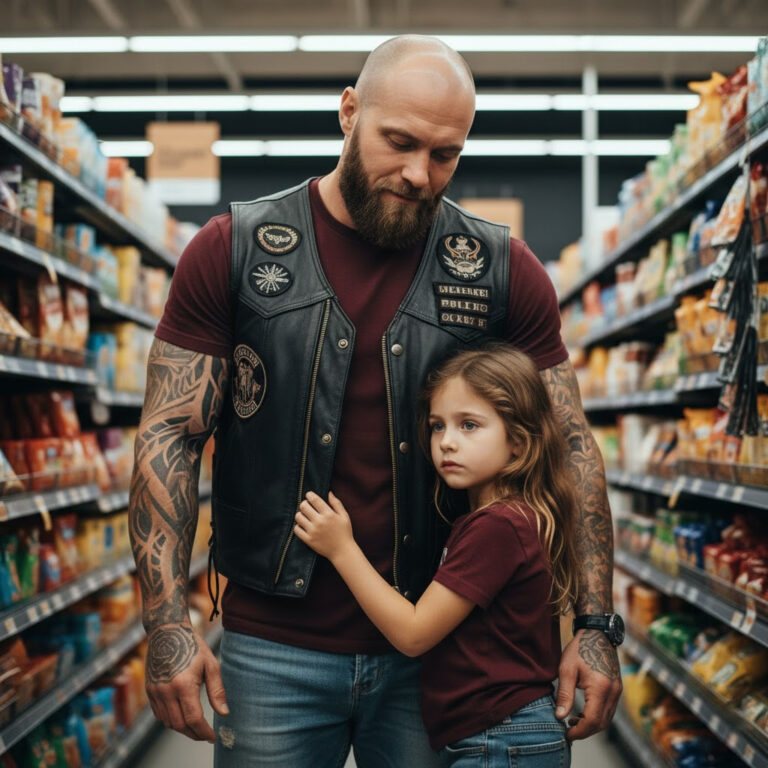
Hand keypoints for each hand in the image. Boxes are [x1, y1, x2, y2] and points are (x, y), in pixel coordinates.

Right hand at [145, 623, 228, 741]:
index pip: (194, 719)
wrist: (167, 632)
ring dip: (182, 729)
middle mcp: (166, 691)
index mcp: (183, 684)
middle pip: (180, 725)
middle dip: (194, 734)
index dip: (204, 732)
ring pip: (168, 722)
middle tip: (205, 735)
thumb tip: (224, 713)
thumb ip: (217, 691)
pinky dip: (170, 721)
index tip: (213, 737)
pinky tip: (181, 717)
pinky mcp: (149, 691)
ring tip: (196, 728)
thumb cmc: (192, 646)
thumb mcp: (211, 664)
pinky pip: (159, 715)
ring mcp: (155, 692)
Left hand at [294, 491, 353, 560]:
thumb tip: (329, 492)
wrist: (342, 551)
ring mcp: (313, 531)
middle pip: (303, 506)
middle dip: (304, 504)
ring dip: (300, 514)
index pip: (314, 499)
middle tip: (307, 506)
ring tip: (305, 516)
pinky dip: (298, 526)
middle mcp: (320, 522)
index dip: (309, 495)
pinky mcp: (309, 540)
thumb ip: (337, 503)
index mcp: (329, 514)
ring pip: (298, 517)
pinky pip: (297, 529)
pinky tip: (304, 526)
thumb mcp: (344, 516)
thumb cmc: (345, 532)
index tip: (309, 495)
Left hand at [555, 629, 621, 740]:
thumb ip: (564, 694)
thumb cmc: (580, 648)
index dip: (579, 731)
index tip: (566, 733)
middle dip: (585, 731)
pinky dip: (597, 716)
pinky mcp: (617, 688)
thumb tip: (560, 716)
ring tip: (573, 721)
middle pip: (601, 723)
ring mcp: (617, 691)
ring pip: (607, 719)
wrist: (597, 633)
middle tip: (568, 730)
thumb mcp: (566, 669)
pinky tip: (583, 712)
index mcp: (600, 688)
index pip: (592, 720)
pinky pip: (609, 710)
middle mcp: (613, 692)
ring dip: (591, 725)